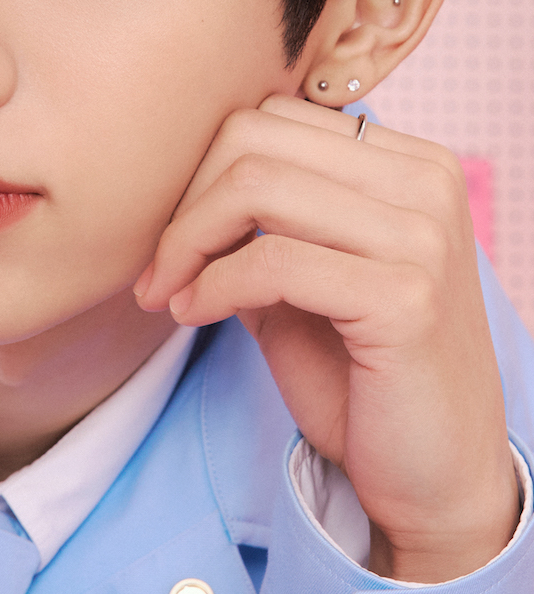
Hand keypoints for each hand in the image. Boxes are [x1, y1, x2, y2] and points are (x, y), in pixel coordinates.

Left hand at [135, 95, 520, 581]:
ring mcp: (422, 235)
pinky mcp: (406, 296)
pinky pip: (272, 261)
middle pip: (255, 138)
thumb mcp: (304, 278)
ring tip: (170, 293)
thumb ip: (260, 220)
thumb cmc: (363, 377)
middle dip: (184, 202)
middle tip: (158, 269)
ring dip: (187, 243)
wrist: (436, 478)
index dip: (202, 171)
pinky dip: (213, 285)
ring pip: (257, 186)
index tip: (173, 235)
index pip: (272, 116)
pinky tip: (194, 315)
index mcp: (408, 163)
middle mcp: (426, 181)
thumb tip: (177, 182)